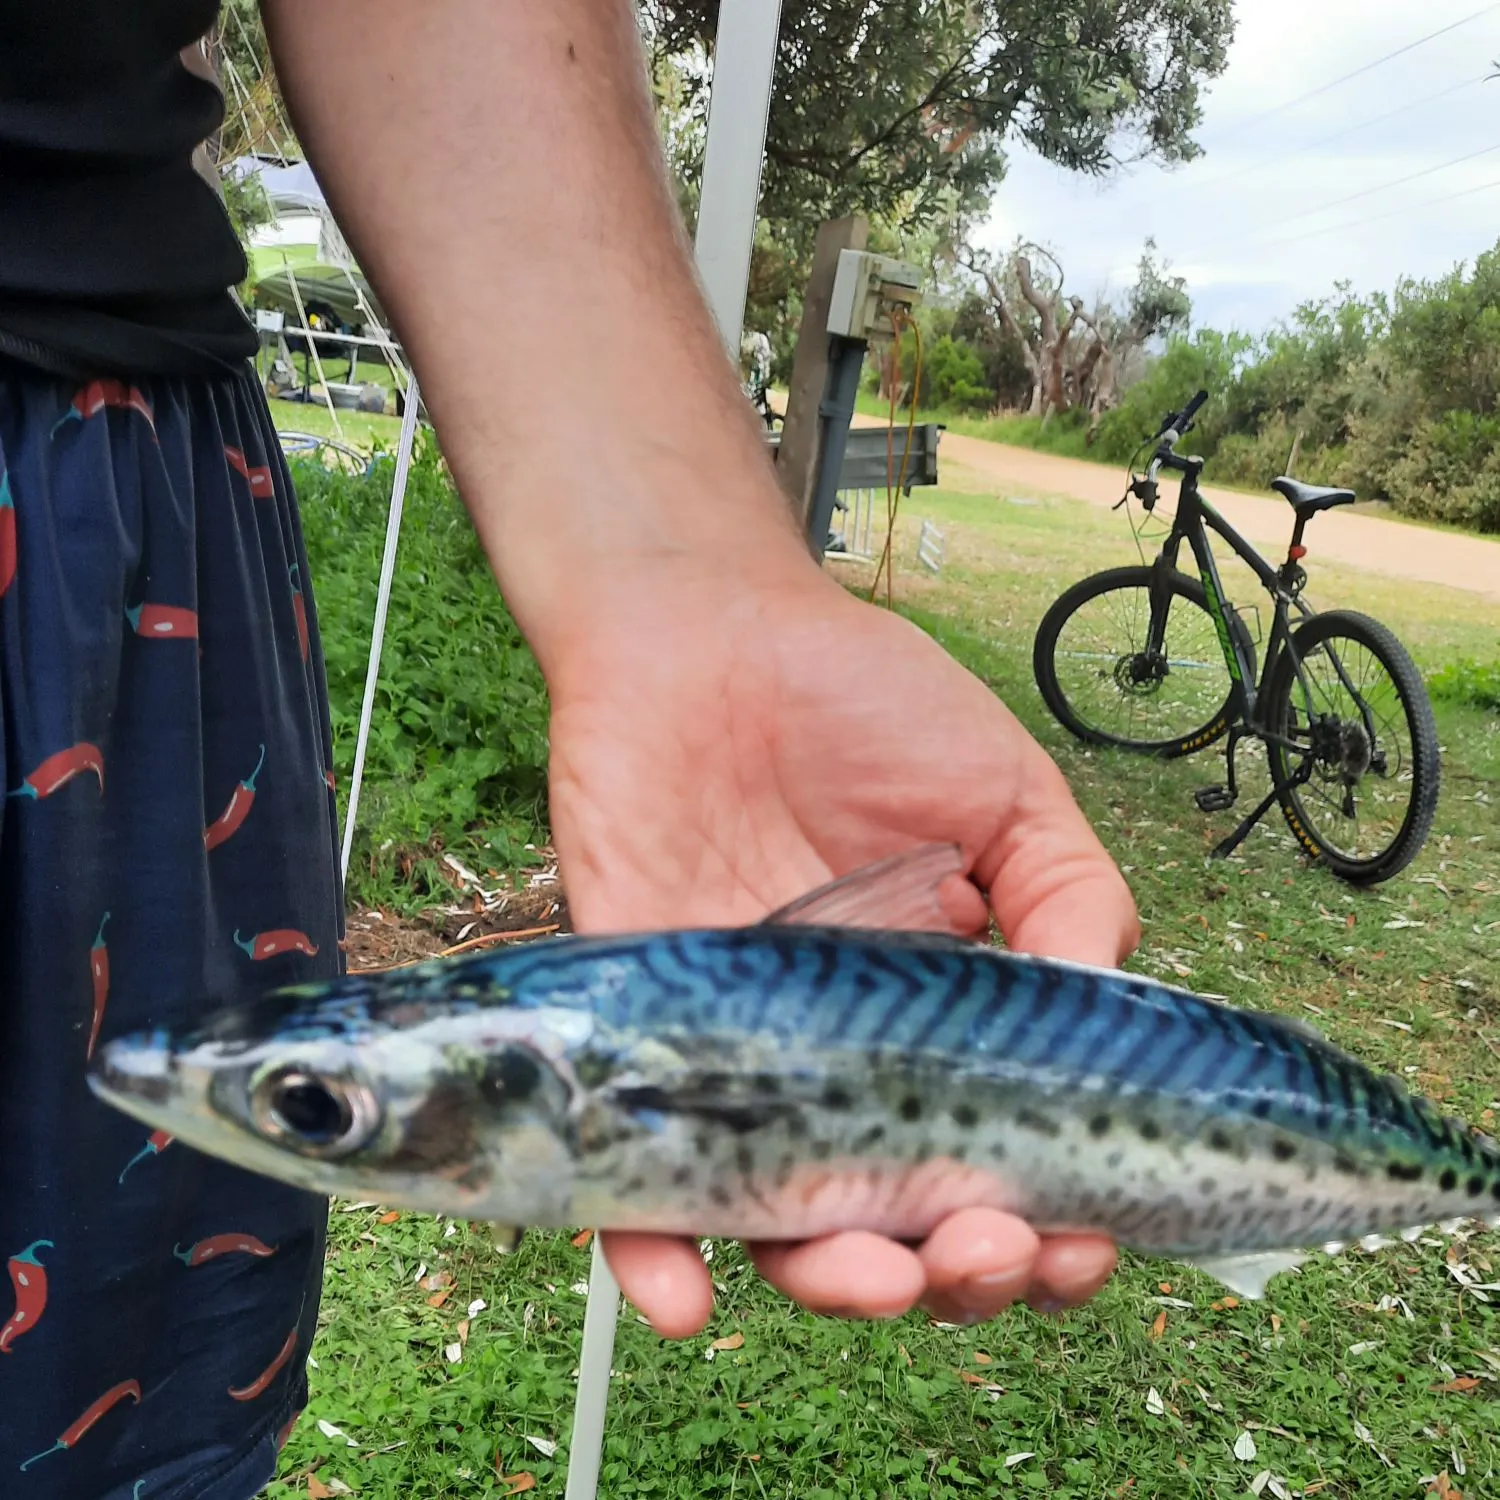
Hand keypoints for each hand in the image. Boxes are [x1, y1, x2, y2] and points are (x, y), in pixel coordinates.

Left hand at [544, 557, 1138, 1336]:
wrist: (707, 632)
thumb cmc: (862, 704)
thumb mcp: (1005, 793)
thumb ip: (1070, 903)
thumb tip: (1111, 1024)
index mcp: (936, 1022)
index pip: (998, 1160)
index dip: (1047, 1225)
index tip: (1081, 1238)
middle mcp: (838, 1060)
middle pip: (898, 1220)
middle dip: (954, 1271)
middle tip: (988, 1250)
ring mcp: (732, 1059)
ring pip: (776, 1224)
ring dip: (831, 1284)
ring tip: (878, 1279)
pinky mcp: (630, 1036)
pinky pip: (631, 1170)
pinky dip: (649, 1251)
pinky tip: (683, 1301)